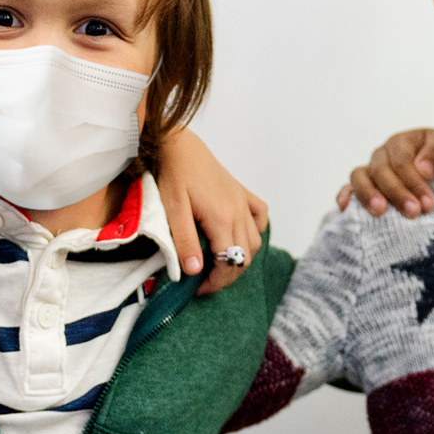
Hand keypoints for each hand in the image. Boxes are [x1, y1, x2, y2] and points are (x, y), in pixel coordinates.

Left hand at [151, 128, 270, 298]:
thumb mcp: (172, 210)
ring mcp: (243, 202)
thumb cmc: (173, 174)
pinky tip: (240, 236)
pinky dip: (255, 231)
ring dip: (241, 258)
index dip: (217, 282)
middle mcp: (238, 212)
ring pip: (255, 241)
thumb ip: (184, 241)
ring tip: (220, 265)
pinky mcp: (242, 192)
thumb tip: (194, 270)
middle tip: (207, 282)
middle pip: (245, 257)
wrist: (179, 144)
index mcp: (222, 218)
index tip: (199, 289)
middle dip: (228, 275)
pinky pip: (260, 216)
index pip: (229, 262)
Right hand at [335, 128, 433, 218]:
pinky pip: (349, 188)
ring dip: (368, 195)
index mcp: (400, 143)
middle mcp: (381, 155)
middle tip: (413, 212)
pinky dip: (345, 196)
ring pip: (359, 177)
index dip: (414, 183)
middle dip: (397, 193)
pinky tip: (346, 209)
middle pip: (381, 171)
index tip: (428, 203)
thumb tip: (423, 169)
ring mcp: (370, 170)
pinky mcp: (364, 185)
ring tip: (380, 212)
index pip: (402, 162)